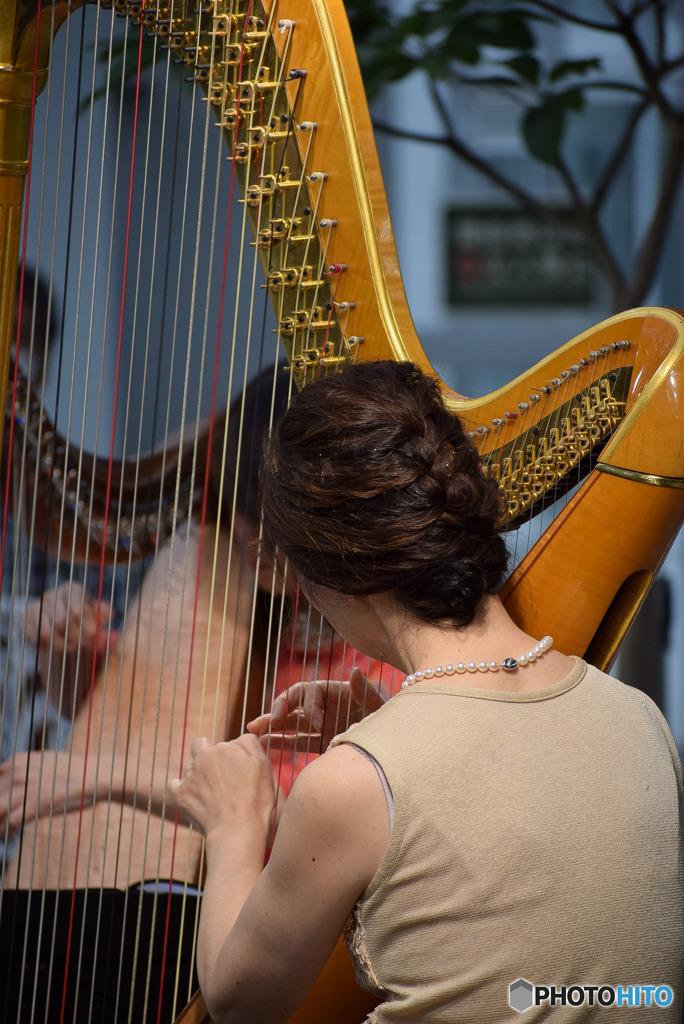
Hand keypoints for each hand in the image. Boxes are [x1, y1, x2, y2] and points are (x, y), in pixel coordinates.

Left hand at [0, 751, 108, 836]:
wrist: (94, 776)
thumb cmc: (72, 770)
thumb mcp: (44, 760)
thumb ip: (23, 766)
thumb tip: (4, 770)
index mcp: (17, 761)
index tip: (3, 807)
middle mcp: (17, 773)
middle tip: (2, 821)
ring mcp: (25, 789)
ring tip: (2, 831)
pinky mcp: (35, 805)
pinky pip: (9, 822)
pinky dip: (6, 831)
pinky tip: (10, 835)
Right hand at [24, 582, 110, 655]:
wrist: (66, 629)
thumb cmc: (87, 620)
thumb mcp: (100, 616)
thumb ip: (105, 613)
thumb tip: (107, 612)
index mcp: (73, 589)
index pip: (77, 609)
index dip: (85, 627)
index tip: (92, 637)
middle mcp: (54, 593)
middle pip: (62, 621)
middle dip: (74, 637)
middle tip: (82, 645)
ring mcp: (38, 604)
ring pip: (47, 631)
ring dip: (62, 644)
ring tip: (71, 647)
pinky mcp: (25, 617)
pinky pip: (35, 635)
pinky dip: (47, 645)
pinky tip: (56, 646)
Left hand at [167, 735, 275, 841]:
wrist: (237, 831)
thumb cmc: (255, 800)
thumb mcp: (263, 765)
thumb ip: (250, 743)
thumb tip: (240, 737)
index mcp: (224, 747)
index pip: (229, 745)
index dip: (236, 757)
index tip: (241, 773)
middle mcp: (204, 757)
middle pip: (204, 749)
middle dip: (212, 759)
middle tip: (225, 780)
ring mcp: (190, 775)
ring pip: (192, 766)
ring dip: (199, 774)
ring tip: (214, 794)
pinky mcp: (180, 794)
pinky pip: (175, 784)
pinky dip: (182, 788)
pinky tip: (193, 796)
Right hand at [246, 667, 385, 753]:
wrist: (395, 747)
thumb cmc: (390, 722)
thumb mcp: (379, 707)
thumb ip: (365, 691)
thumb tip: (354, 669)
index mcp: (335, 692)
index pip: (310, 693)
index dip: (309, 707)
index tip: (317, 725)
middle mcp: (325, 706)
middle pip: (293, 702)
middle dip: (279, 708)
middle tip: (272, 722)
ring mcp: (321, 725)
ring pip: (290, 721)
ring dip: (271, 724)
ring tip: (252, 729)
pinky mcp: (321, 743)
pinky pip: (297, 741)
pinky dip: (281, 742)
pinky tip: (264, 744)